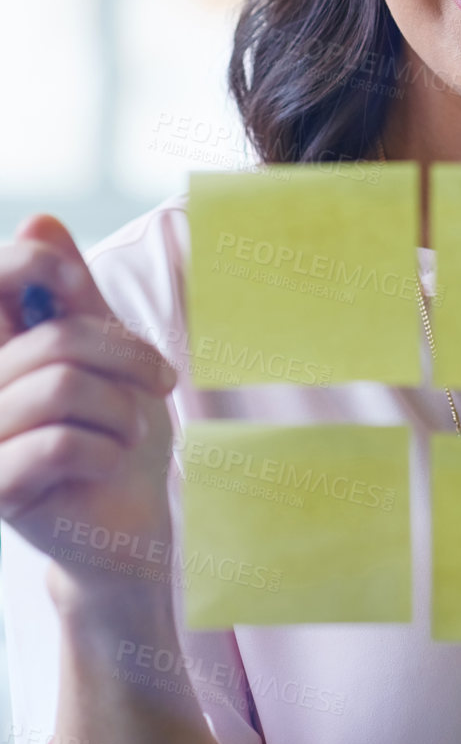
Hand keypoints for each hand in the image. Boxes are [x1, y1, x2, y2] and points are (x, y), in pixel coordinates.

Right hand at [0, 214, 179, 610]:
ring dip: (122, 409)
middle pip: (56, 338)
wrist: (128, 526)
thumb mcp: (106, 351)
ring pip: (63, 388)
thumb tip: (38, 217)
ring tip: (127, 431)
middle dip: (126, 354)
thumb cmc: (116, 431)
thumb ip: (72, 291)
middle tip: (161, 380)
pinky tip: (107, 463)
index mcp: (1, 350)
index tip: (79, 284)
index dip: (36, 263)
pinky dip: (106, 449)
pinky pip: (60, 444)